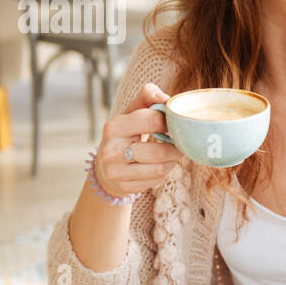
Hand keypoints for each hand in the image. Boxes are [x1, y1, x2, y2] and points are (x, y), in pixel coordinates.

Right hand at [93, 83, 189, 198]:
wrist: (105, 168)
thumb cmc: (125, 135)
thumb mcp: (131, 112)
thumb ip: (147, 97)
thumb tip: (166, 98)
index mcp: (114, 126)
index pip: (152, 120)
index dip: (170, 122)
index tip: (175, 124)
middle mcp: (111, 150)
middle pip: (159, 150)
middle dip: (175, 147)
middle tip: (180, 143)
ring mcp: (116, 171)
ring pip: (160, 168)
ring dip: (172, 161)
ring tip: (172, 154)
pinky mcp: (123, 186)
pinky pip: (156, 180)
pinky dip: (164, 172)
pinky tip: (161, 165)